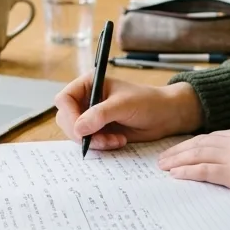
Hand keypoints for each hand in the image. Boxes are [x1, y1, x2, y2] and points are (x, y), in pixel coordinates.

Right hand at [54, 74, 202, 150]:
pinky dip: (100, 145)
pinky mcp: (98, 130)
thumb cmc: (147, 102)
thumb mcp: (124, 105)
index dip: (69, 115)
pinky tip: (117, 141)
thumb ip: (100, 115)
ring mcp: (91, 116)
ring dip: (94, 141)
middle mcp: (86, 99)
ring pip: (77, 134)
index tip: (81, 130)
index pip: (65, 99)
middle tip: (103, 139)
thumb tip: (78, 128)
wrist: (165, 116)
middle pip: (67, 119)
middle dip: (83, 133)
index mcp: (89, 84)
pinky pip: (89, 142)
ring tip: (115, 140)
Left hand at [156, 127, 229, 216]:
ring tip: (163, 166)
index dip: (192, 143)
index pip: (211, 136)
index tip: (180, 149)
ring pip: (197, 154)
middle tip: (163, 157)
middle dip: (179, 150)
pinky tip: (176, 175)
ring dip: (177, 160)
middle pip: (199, 143)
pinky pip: (204, 170)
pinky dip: (187, 172)